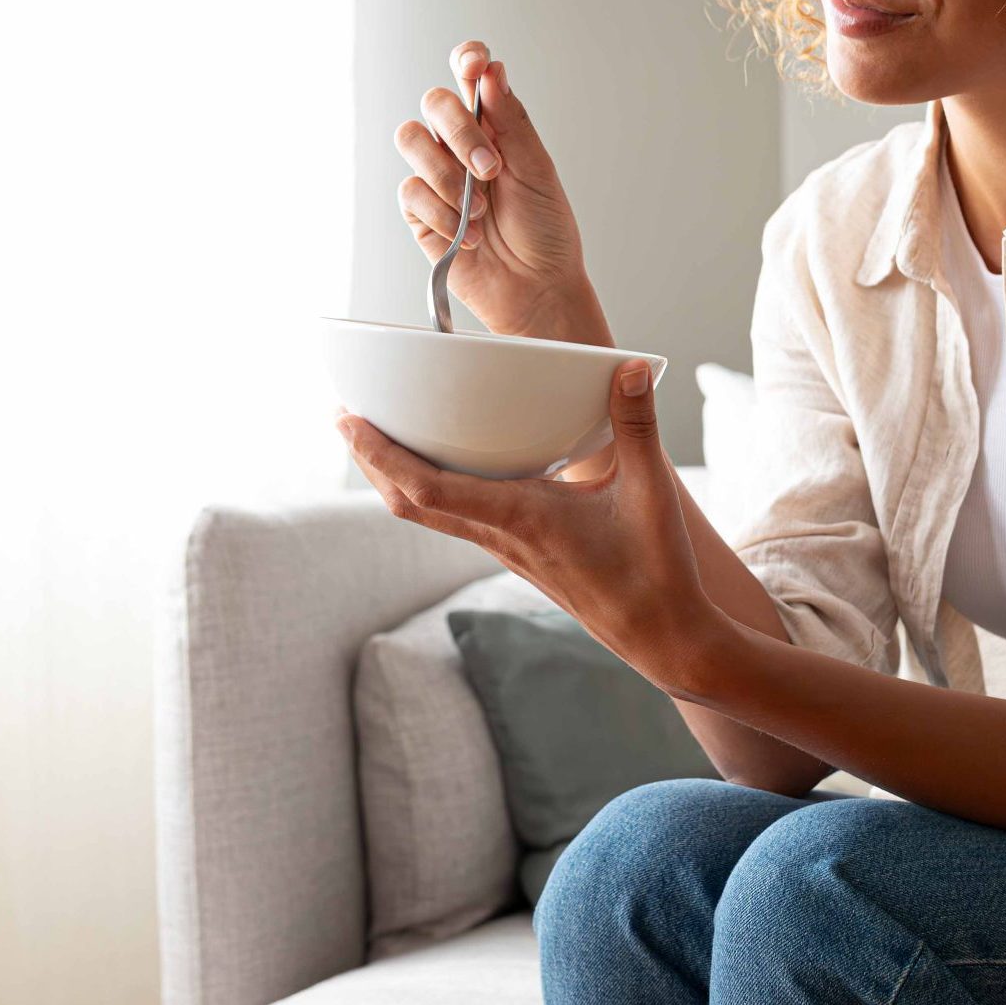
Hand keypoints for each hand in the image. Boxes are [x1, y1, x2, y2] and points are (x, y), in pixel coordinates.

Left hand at [337, 357, 721, 691]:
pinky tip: (441, 469)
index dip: (381, 453)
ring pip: (427, 514)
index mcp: (520, 518)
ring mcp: (504, 550)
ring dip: (393, 477)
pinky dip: (428, 491)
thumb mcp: (650, 492)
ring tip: (377, 437)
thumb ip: (636, 426)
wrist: (660, 636)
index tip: (349, 419)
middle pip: (408, 503)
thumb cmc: (655, 570)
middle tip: (345, 415)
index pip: (427, 488)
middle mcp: (500, 537)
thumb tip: (632, 368)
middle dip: (370, 460)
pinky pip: (454, 521)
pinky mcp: (516, 556)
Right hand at [395, 41, 608, 345]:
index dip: (466, 60)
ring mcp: (437, 176)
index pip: (470, 77)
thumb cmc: (545, 232)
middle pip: (434, 103)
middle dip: (461, 133)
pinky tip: (468, 235)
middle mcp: (461, 144)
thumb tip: (492, 72)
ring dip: (447, 176)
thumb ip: (512, 121)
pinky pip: (411, 192)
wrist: (536, 288)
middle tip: (491, 169)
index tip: (474, 65)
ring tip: (480, 209)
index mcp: (495, 126)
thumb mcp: (538, 171)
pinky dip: (443, 214)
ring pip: (411, 140)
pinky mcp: (420, 211)